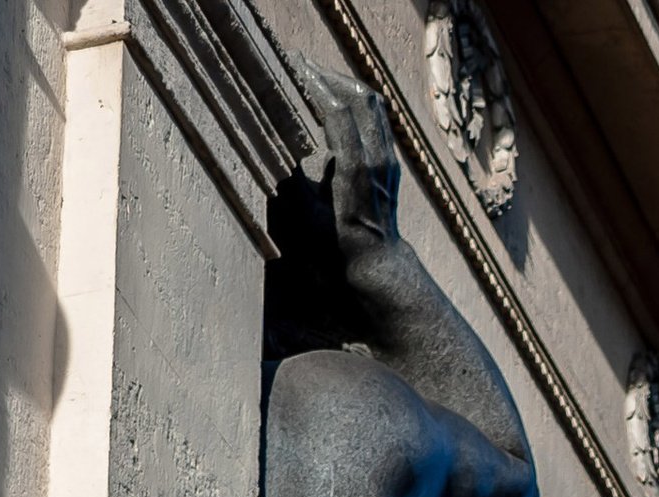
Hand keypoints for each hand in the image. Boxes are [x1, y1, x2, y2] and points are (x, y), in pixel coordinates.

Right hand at [295, 54, 401, 257]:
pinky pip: (378, 120)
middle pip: (360, 97)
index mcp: (355, 169)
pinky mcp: (390, 165)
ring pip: (373, 105)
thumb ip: (289, 181)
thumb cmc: (336, 251)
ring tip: (319, 77)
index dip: (316, 83)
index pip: (338, 109)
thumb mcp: (305, 220)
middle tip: (303, 65)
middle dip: (331, 76)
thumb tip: (269, 147)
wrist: (376, 270)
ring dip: (346, 85)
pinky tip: (338, 103)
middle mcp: (377, 160)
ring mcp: (388, 161)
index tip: (294, 65)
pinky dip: (357, 103)